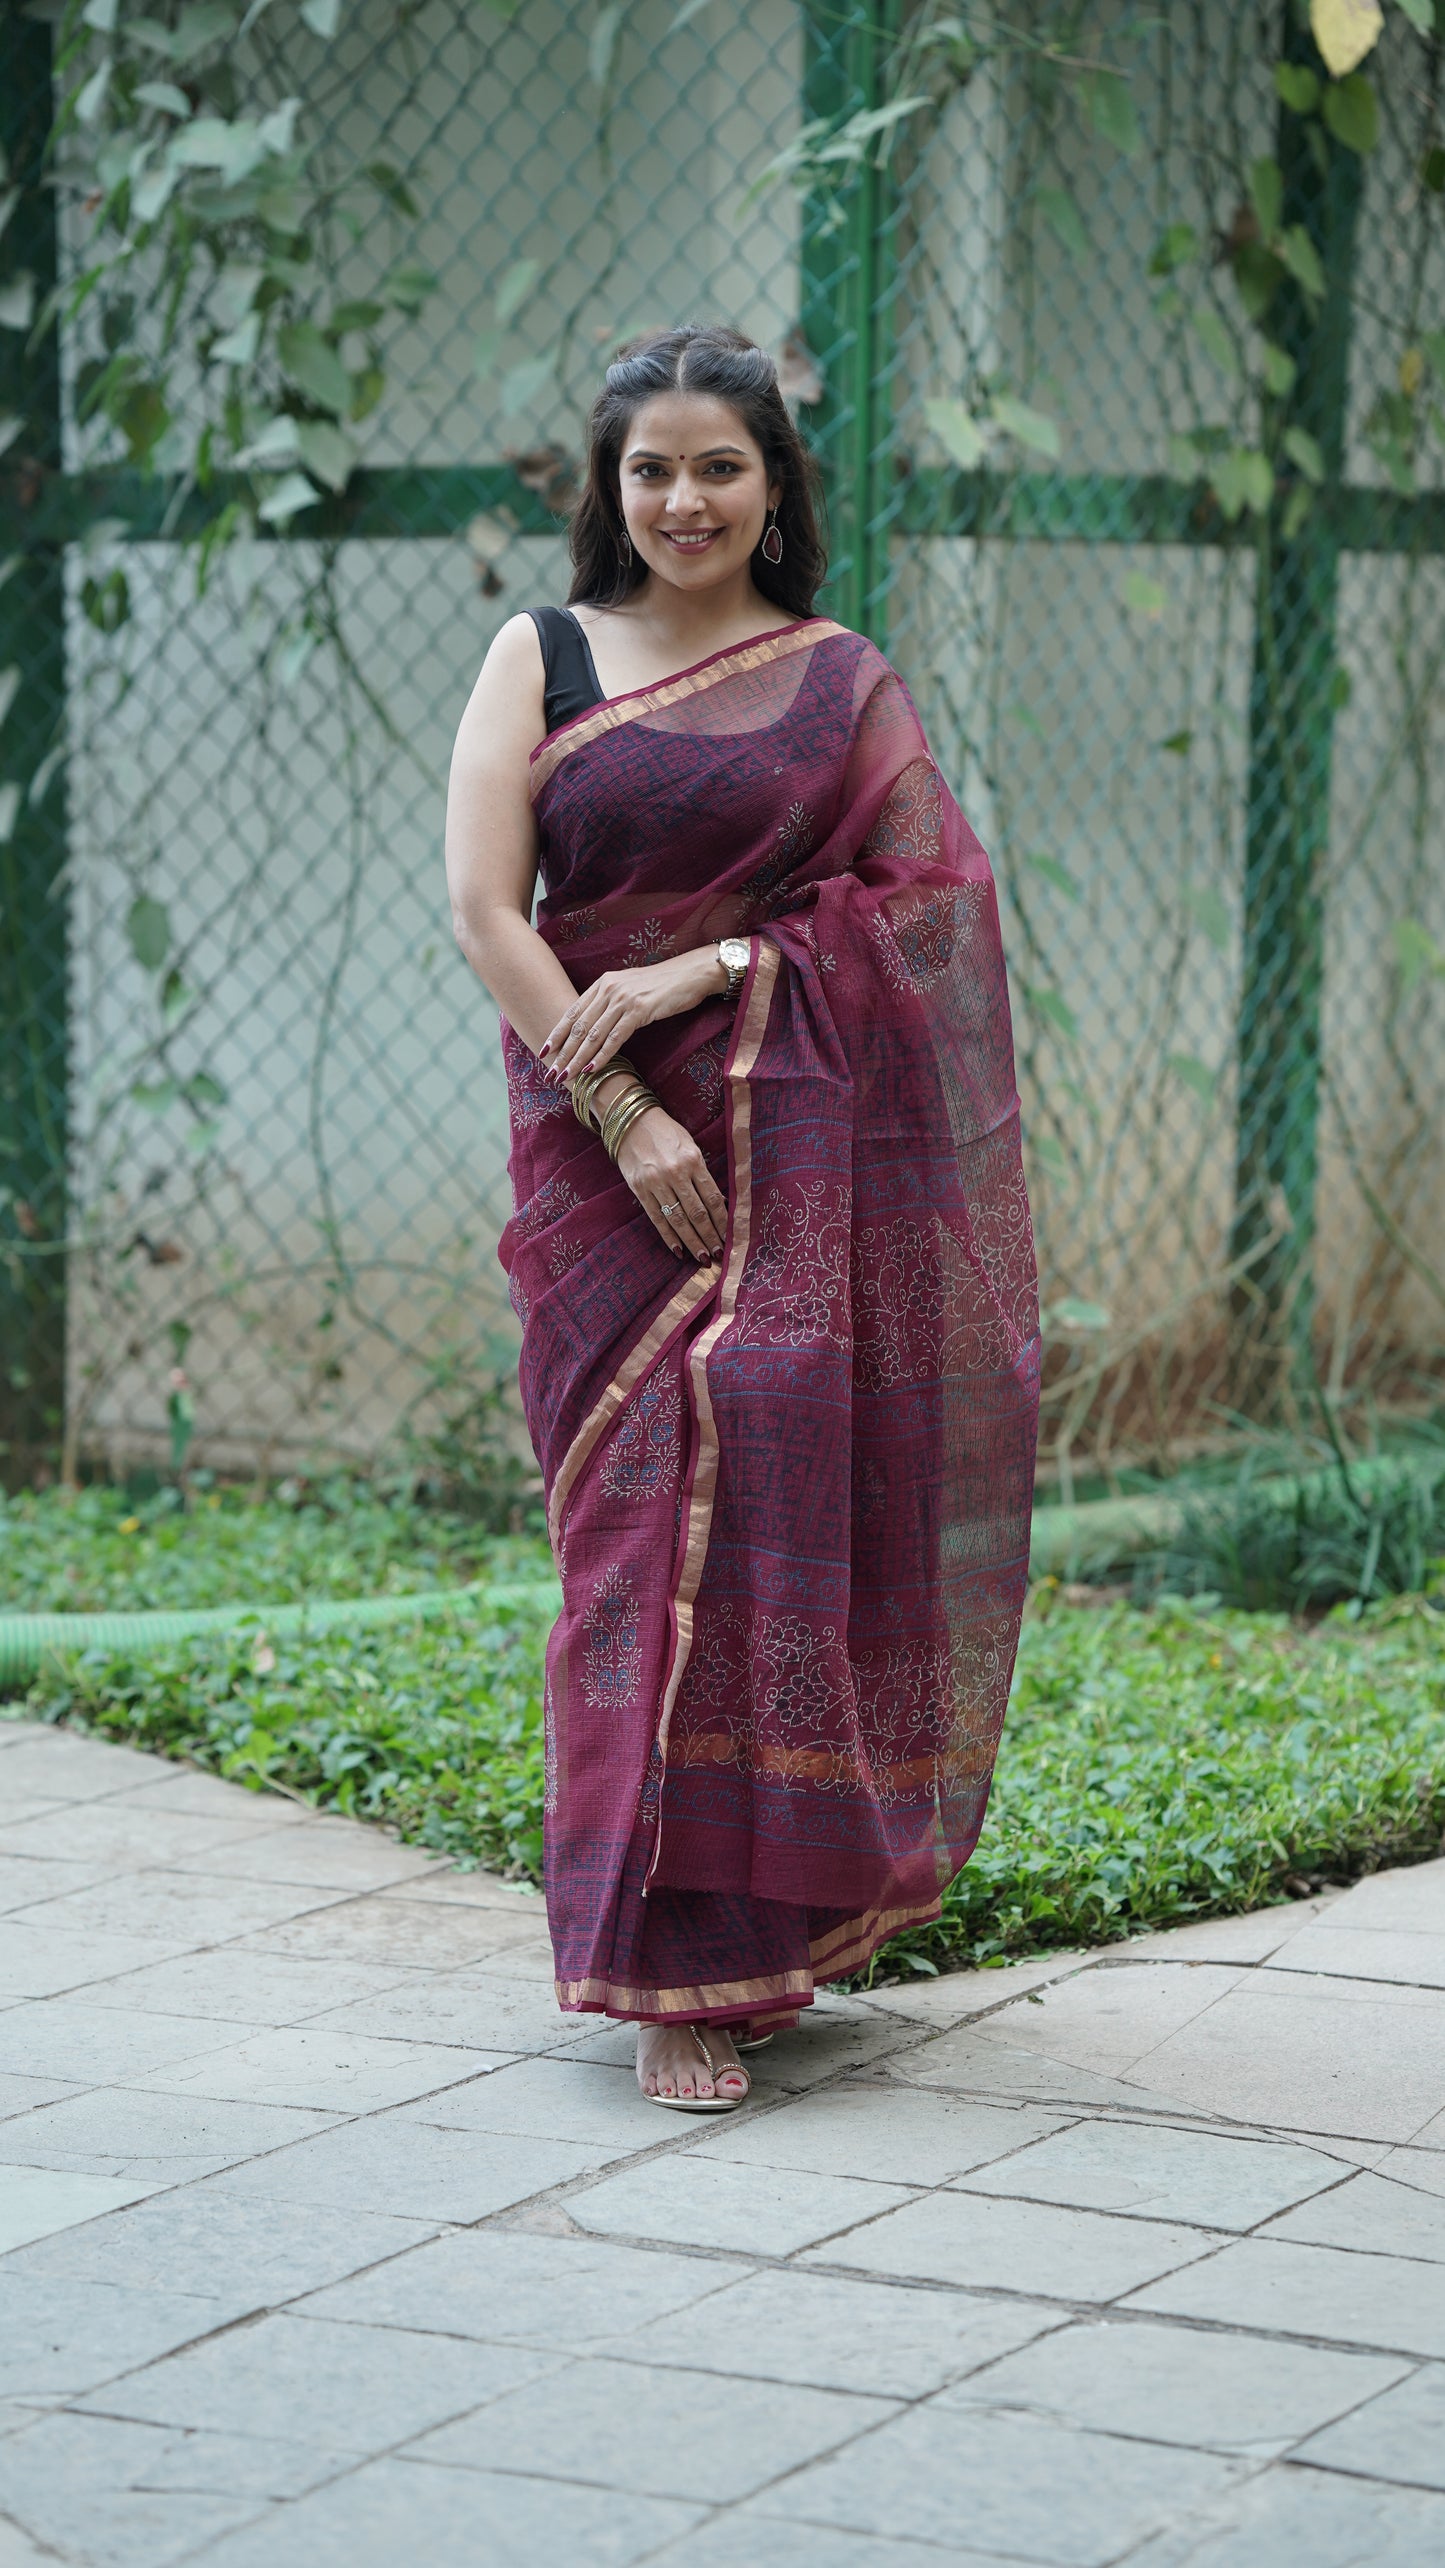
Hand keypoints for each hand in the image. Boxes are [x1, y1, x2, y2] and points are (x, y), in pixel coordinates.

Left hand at [541, 947, 725, 1082]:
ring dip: (577, 1058)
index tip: (544, 1051)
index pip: (573, 1012)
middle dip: (563, 1052)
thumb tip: (594, 1026)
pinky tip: (592, 1070)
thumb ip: (610, 1002)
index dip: (557, 1033)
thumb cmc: (662, 985)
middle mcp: (609, 989)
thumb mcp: (629, 989)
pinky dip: (602, 1055)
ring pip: (593, 1034)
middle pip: (579, 1026)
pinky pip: (615, 1037)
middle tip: (551, 1072)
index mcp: (603, 983)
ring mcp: (623, 999)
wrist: (690, 974)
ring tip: (566, 1075)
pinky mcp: (640, 1009)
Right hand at [616, 1107, 727, 1263]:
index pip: (712, 1197)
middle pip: (697, 1213)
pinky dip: (668, 1236)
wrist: (630, 1121)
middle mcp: (675, 1173)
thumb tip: (718, 1202)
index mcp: (692, 1160)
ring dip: (692, 1241)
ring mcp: (655, 1183)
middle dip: (709, 1236)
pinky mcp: (639, 1189)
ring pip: (678, 1219)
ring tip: (702, 1257)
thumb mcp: (690, 1146)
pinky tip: (678, 1250)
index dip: (722, 1221)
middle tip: (718, 1255)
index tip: (729, 1237)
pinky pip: (656, 1218)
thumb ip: (702, 1173)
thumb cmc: (665, 1132)